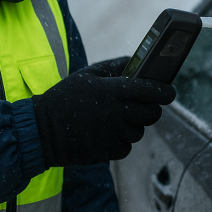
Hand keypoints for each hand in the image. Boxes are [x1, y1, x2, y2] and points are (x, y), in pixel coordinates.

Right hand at [31, 57, 175, 166]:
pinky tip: (105, 133)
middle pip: (152, 114)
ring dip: (133, 125)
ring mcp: (113, 134)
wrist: (42, 130)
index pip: (151, 90)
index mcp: (113, 90)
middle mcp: (116, 113)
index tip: (169, 92)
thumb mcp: (87, 75)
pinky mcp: (108, 151)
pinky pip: (126, 147)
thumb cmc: (65, 98)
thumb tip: (136, 61)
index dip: (165, 91)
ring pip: (139, 131)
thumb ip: (115, 67)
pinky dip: (121, 141)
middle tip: (145, 106)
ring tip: (116, 119)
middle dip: (153, 109)